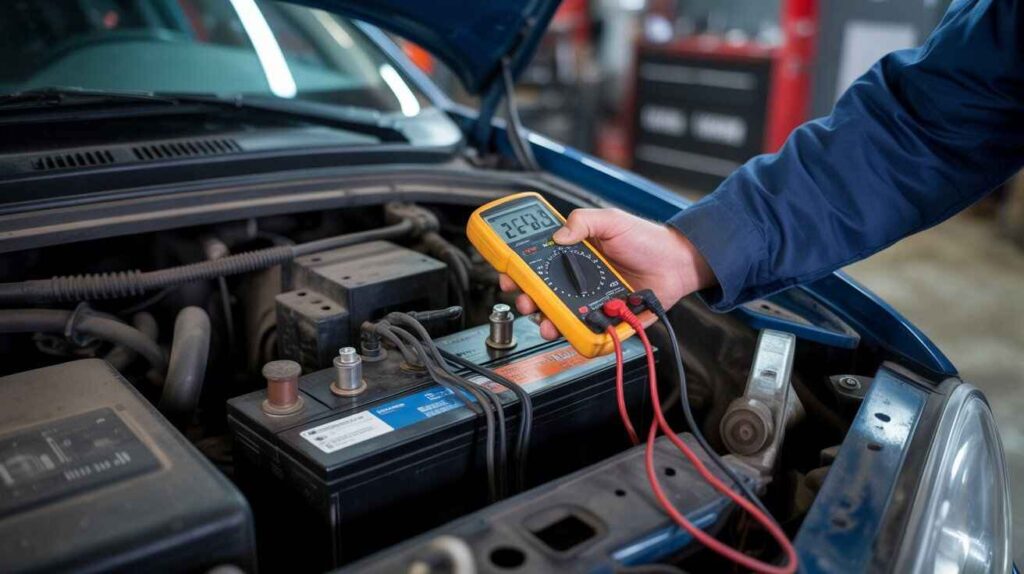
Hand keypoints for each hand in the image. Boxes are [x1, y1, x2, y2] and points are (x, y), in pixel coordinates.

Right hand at [498, 208, 716, 338]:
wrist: (677, 264)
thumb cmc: (646, 240)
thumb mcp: (611, 220)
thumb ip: (583, 221)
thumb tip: (559, 235)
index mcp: (574, 254)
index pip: (538, 263)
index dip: (519, 269)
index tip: (508, 274)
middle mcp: (578, 279)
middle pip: (543, 293)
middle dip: (527, 299)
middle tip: (525, 300)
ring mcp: (590, 300)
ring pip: (560, 315)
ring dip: (547, 321)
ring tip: (546, 322)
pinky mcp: (606, 317)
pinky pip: (587, 330)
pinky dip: (577, 335)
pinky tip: (574, 331)